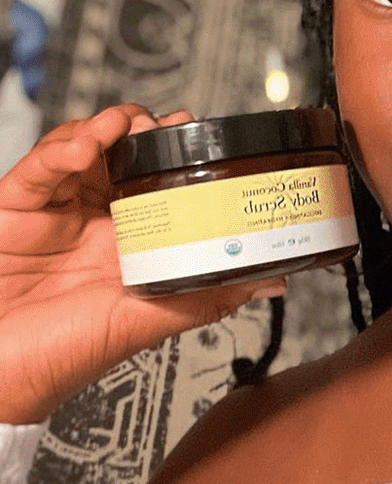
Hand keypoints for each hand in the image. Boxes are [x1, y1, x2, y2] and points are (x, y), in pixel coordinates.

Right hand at [0, 105, 283, 424]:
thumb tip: (272, 278)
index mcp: (128, 238)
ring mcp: (54, 210)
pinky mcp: (13, 209)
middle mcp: (93, 218)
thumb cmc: (61, 358)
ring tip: (125, 125)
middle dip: (146, 129)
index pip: (158, 177)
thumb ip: (207, 296)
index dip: (178, 150)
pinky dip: (61, 147)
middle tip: (168, 125)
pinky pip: (37, 167)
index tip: (203, 131)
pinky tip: (83, 146)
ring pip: (82, 147)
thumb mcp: (146, 321)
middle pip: (122, 151)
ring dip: (107, 127)